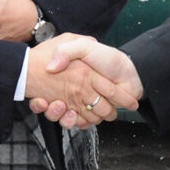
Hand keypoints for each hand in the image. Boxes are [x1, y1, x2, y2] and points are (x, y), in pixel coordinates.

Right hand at [28, 33, 142, 128]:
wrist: (130, 72)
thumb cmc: (107, 58)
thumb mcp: (84, 46)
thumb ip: (66, 51)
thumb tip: (51, 67)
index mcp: (68, 77)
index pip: (45, 91)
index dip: (39, 101)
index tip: (41, 100)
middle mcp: (72, 91)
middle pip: (53, 108)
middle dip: (52, 110)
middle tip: (56, 104)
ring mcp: (81, 103)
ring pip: (64, 117)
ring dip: (62, 116)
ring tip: (64, 108)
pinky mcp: (91, 114)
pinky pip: (79, 123)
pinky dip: (76, 123)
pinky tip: (74, 115)